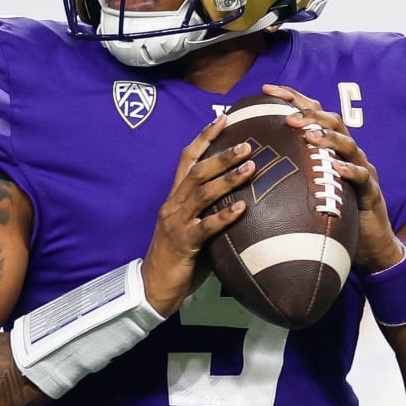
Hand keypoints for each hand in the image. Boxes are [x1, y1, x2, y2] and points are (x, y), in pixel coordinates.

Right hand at [141, 116, 256, 315]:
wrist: (154, 286)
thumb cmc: (179, 257)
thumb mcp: (192, 226)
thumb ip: (209, 210)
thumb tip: (241, 197)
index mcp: (175, 198)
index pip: (187, 159)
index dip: (204, 138)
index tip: (223, 119)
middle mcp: (174, 205)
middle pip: (197, 171)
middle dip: (222, 155)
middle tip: (248, 145)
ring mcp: (177, 223)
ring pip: (202, 193)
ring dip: (227, 178)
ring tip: (250, 167)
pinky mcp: (184, 243)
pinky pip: (206, 227)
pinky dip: (224, 216)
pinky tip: (243, 208)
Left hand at [267, 85, 404, 272]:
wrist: (368, 245)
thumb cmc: (333, 215)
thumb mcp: (308, 189)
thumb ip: (287, 172)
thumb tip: (245, 164)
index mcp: (330, 149)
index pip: (311, 114)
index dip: (291, 98)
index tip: (265, 90)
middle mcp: (347, 154)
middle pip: (332, 122)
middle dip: (310, 114)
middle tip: (287, 117)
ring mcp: (361, 170)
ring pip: (348, 145)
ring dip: (329, 138)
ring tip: (310, 136)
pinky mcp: (371, 192)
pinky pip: (362, 178)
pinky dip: (349, 171)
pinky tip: (337, 169)